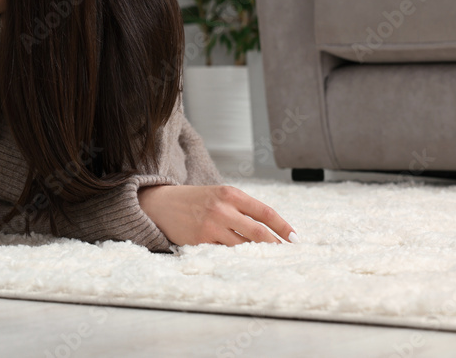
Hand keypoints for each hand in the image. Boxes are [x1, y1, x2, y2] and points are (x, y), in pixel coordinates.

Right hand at [138, 184, 297, 247]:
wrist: (160, 203)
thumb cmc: (194, 200)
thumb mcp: (218, 194)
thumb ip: (241, 207)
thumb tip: (269, 228)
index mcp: (230, 194)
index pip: (265, 212)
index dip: (283, 227)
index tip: (295, 238)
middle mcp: (222, 208)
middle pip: (259, 233)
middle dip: (276, 246)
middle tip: (287, 254)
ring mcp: (211, 226)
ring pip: (244, 246)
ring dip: (258, 255)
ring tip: (270, 261)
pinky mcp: (201, 240)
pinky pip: (225, 253)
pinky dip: (237, 258)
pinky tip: (245, 263)